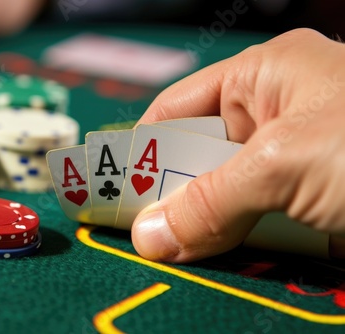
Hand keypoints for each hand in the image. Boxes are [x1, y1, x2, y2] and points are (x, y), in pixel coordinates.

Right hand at [132, 28, 344, 262]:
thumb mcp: (281, 166)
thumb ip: (209, 203)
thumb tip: (147, 237)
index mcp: (263, 77)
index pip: (178, 109)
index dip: (143, 149)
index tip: (116, 191)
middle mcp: (274, 115)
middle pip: (200, 157)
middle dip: (174, 195)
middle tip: (143, 233)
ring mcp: (294, 160)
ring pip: (228, 195)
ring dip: (207, 226)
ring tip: (172, 252)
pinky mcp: (311, 200)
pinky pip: (258, 222)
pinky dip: (240, 244)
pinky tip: (217, 259)